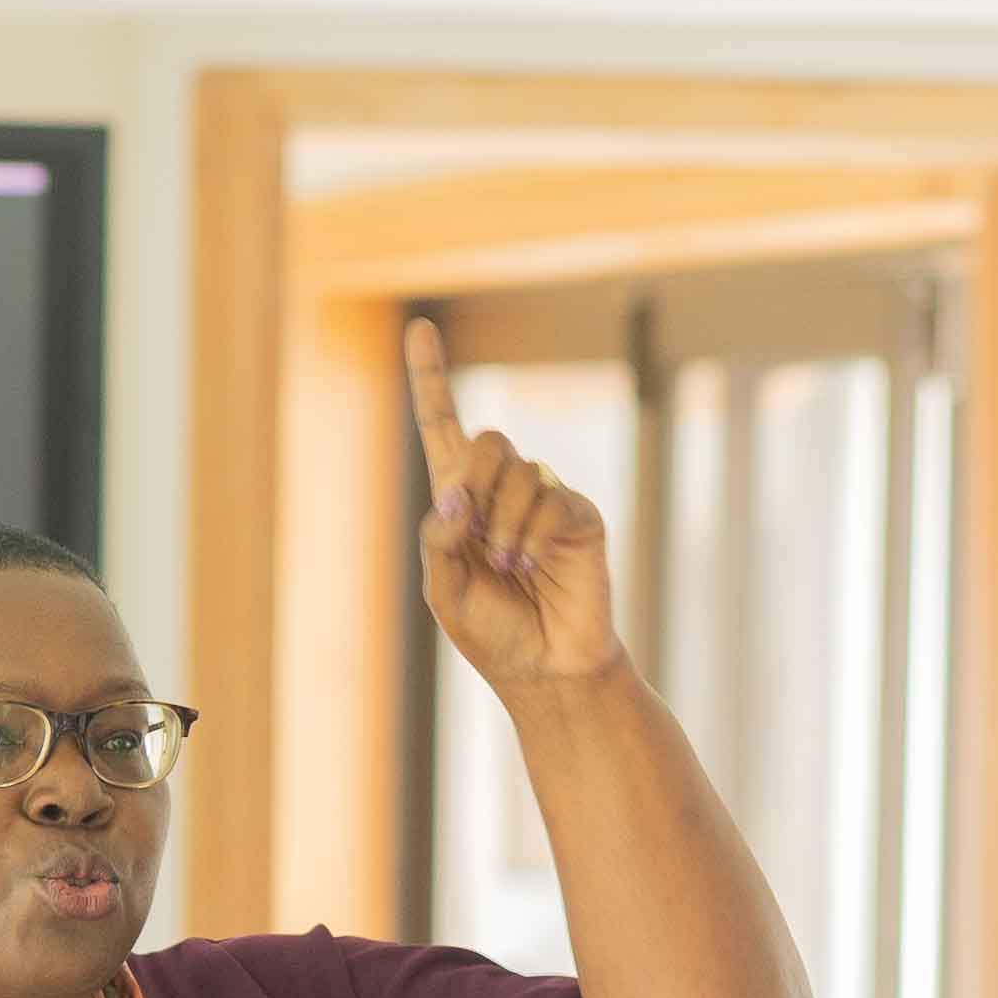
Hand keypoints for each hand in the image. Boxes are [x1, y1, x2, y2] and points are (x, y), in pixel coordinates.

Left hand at [404, 316, 618, 689]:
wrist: (546, 669)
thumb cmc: (493, 632)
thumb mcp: (444, 591)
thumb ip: (440, 539)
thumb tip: (457, 497)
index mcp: (461, 500)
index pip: (442, 426)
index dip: (430, 379)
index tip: (418, 329)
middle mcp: (503, 489)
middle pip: (487, 440)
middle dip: (474, 483)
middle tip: (476, 535)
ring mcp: (545, 498)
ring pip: (518, 471)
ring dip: (504, 525)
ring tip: (511, 568)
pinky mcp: (579, 516)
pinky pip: (551, 500)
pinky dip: (534, 536)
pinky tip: (535, 565)